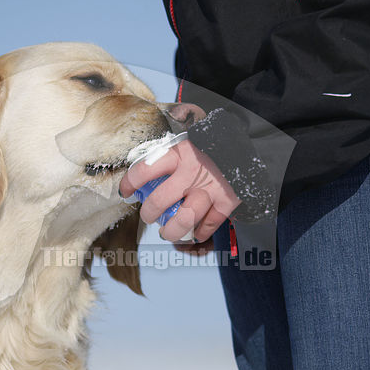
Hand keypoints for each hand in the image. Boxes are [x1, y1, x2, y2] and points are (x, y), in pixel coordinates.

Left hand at [119, 139, 240, 242]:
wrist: (245, 145)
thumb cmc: (211, 142)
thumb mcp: (188, 137)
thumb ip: (169, 147)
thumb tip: (146, 164)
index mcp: (178, 152)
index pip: (143, 171)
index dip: (129, 184)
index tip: (125, 192)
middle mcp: (192, 171)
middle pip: (159, 202)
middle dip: (148, 214)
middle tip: (148, 216)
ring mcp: (210, 188)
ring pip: (183, 219)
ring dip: (171, 231)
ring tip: (167, 232)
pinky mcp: (228, 200)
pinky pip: (209, 225)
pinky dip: (200, 232)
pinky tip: (194, 232)